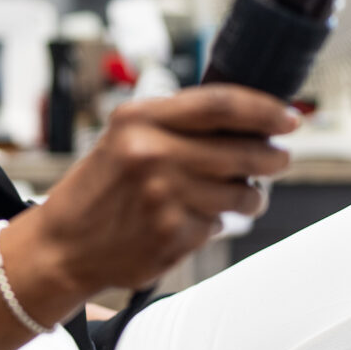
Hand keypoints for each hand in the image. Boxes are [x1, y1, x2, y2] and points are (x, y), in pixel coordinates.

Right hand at [21, 84, 297, 295]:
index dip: (264, 110)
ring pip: (241, 193)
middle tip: (278, 159)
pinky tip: (188, 221)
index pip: (221, 104)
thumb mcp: (124, 137)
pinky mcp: (173, 234)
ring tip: (236, 196)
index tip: (288, 117)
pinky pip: (218, 225)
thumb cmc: (99, 188)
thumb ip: (177, 123)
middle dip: (271, 157)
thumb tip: (249, 120)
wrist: (62, 245)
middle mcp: (151, 153)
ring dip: (250, 196)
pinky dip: (213, 224)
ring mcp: (163, 196)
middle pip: (243, 150)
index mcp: (139, 119)